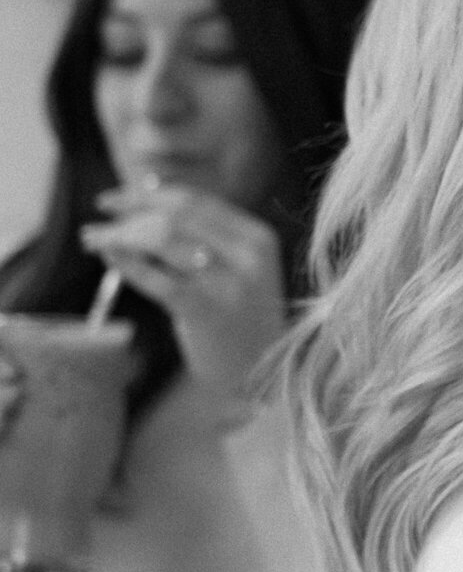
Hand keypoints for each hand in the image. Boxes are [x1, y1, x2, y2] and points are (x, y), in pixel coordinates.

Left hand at [81, 182, 286, 413]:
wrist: (261, 377)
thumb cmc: (238, 322)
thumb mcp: (234, 271)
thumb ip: (202, 239)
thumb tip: (143, 198)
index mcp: (258, 237)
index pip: (196, 200)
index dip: (148, 194)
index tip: (115, 198)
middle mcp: (249, 255)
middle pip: (177, 214)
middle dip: (130, 210)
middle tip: (98, 215)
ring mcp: (231, 283)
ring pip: (164, 239)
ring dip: (120, 234)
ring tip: (93, 238)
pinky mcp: (208, 311)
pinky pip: (157, 278)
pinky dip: (127, 262)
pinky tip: (108, 256)